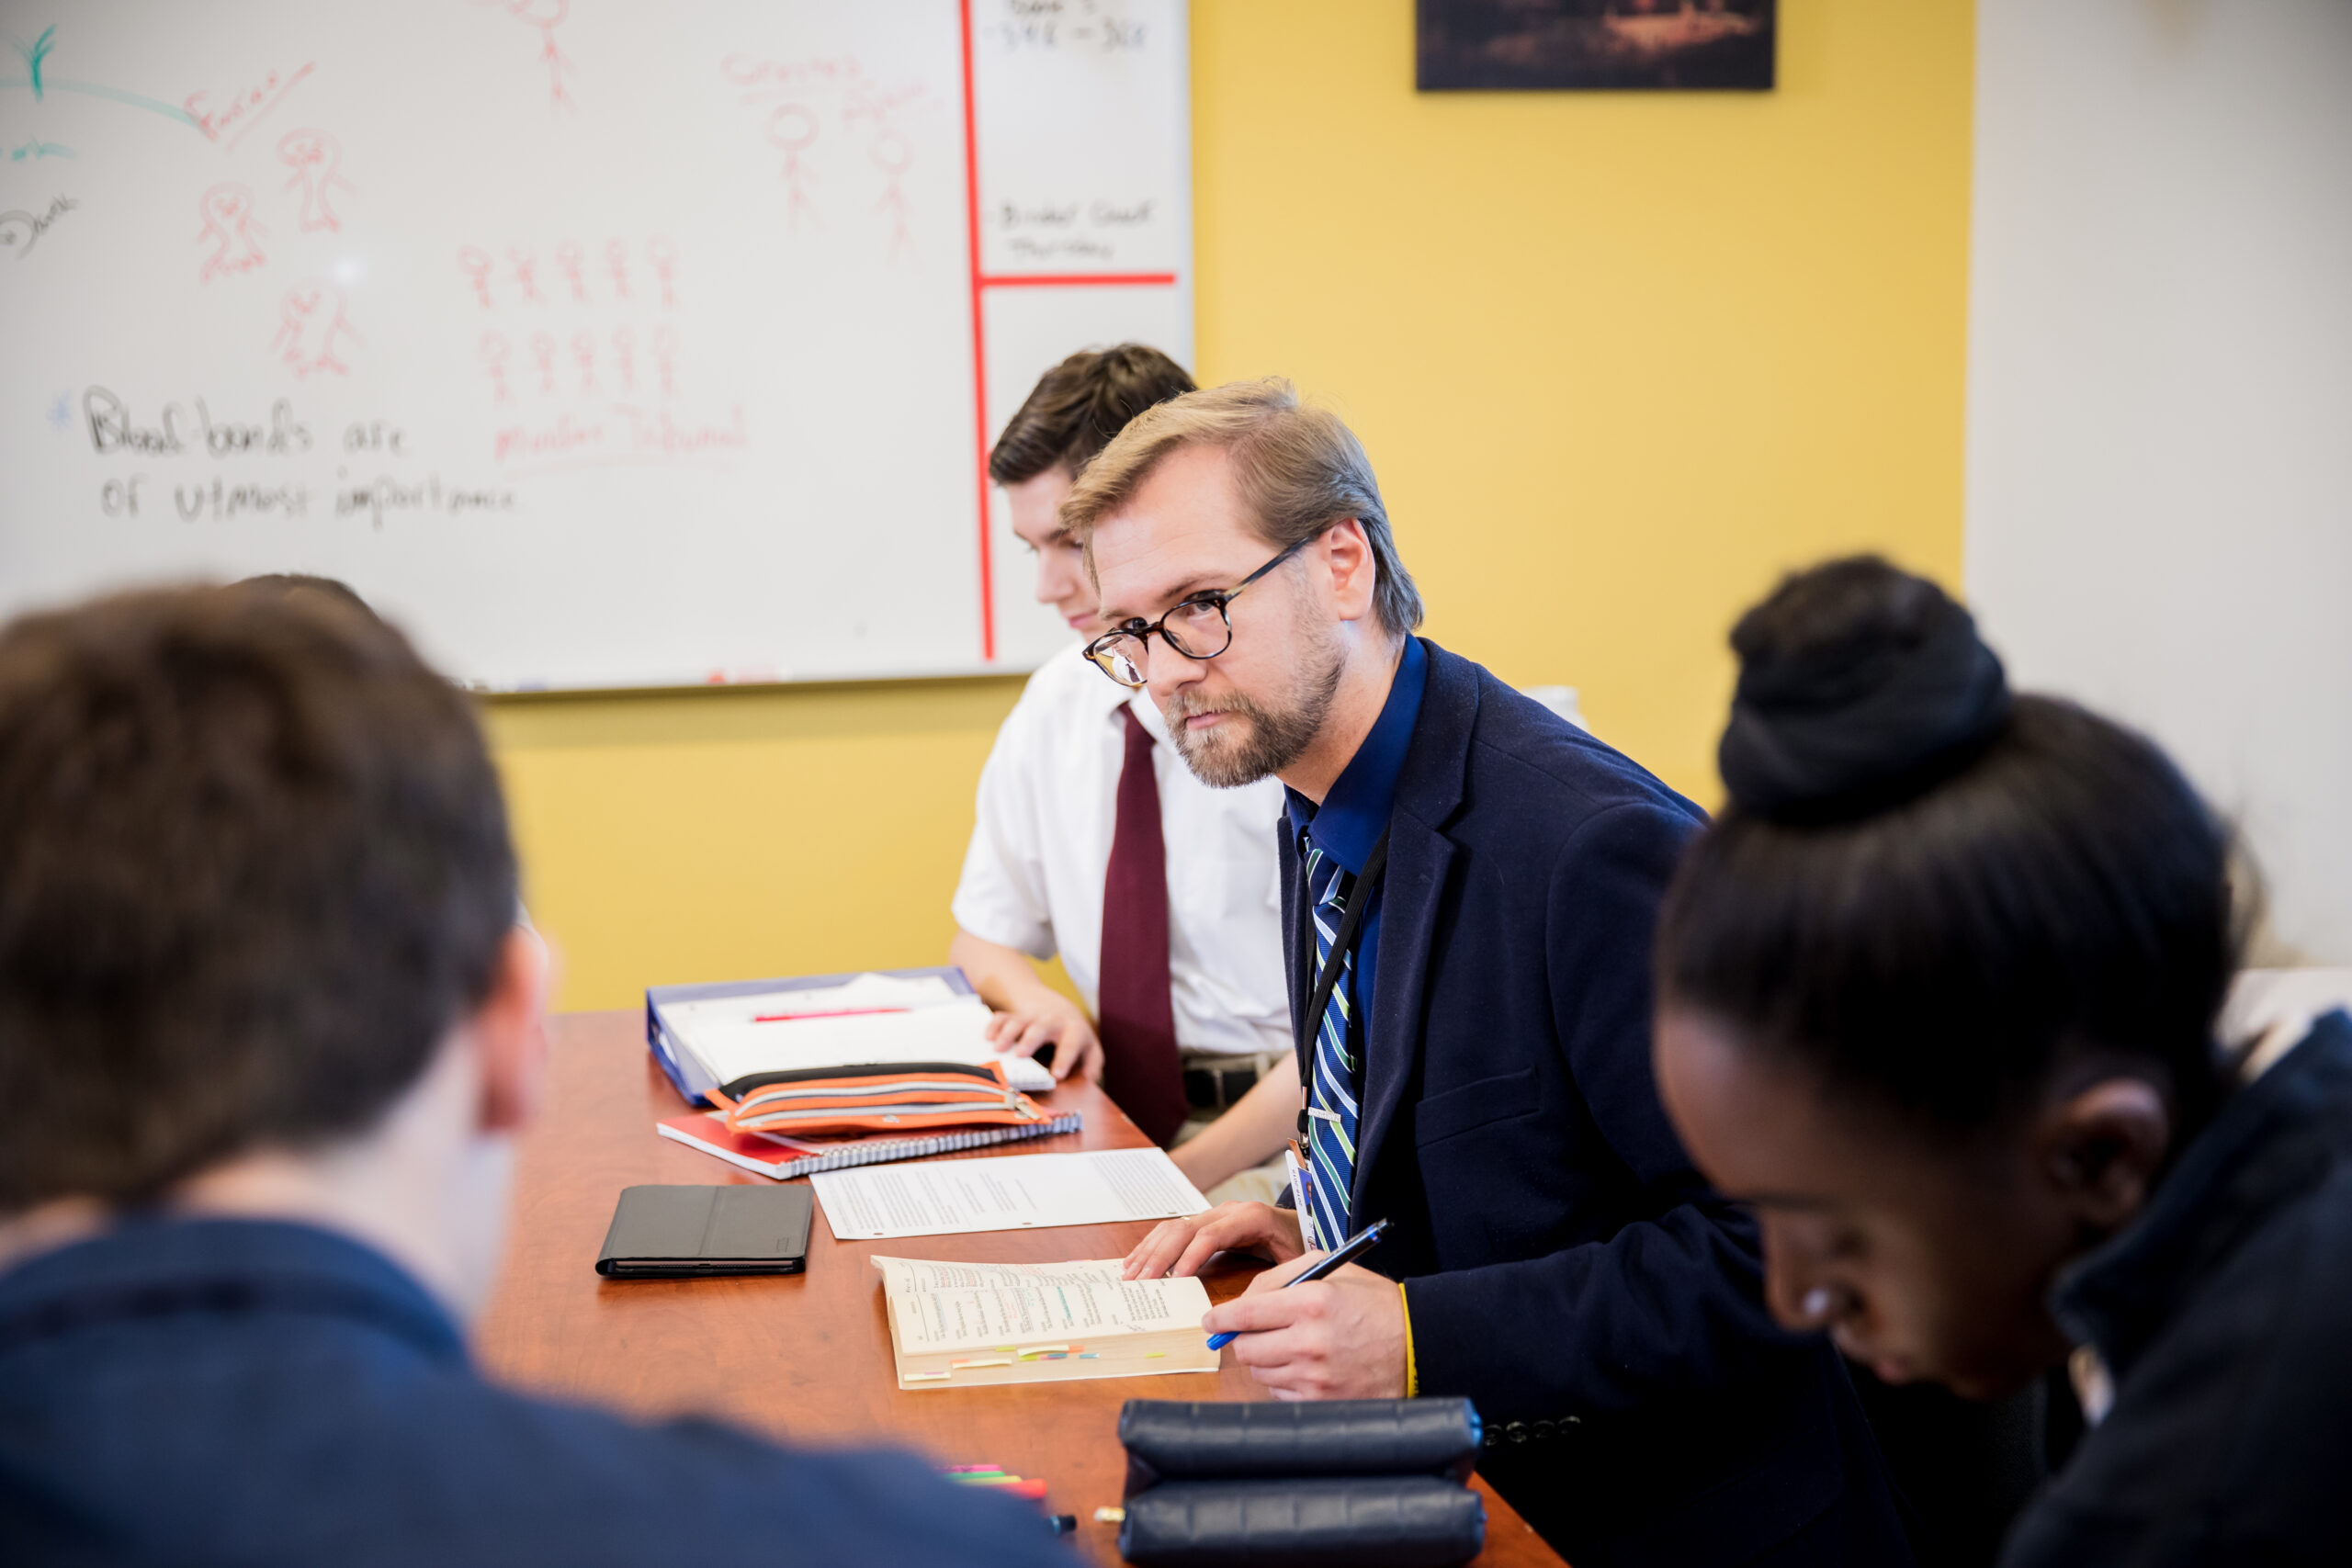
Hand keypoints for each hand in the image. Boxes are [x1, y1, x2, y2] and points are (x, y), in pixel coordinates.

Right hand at [983, 1000, 1101, 1082]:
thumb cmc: (1073, 1036)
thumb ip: (1092, 1065)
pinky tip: (988, 1037)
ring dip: (1008, 1033)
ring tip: (998, 1049)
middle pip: (1042, 1026)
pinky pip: (1003, 1016)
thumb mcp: (1089, 1048)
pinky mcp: (1016, 1014)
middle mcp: (1052, 1020)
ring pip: (1020, 1020)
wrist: (1057, 1007)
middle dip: (1031, 1040)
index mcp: (1073, 1030)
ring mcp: (1033, 1015)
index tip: (1056, 1075)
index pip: (1071, 1043)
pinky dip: (995, 1026)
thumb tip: (1089, 1081)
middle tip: (1020, 1055)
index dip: (1064, 1058)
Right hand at [1122, 1201, 1301, 1279]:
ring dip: (1150, 1251)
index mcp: (1250, 1217)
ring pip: (1174, 1227)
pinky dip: (1152, 1246)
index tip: (1175, 1280)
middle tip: (1141, 1282)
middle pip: (1185, 1229)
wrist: (1300, 1223)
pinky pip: (1173, 1229)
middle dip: (1160, 1256)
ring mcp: (1213, 1214)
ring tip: (1131, 1274)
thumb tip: (1259, 1304)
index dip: (1190, 1257)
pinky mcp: (1205, 1221)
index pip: (1211, 1235)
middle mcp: (1227, 1211)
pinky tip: (1137, 1262)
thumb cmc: (1298, 1244)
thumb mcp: (1297, 1259)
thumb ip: (1281, 1277)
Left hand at [1202, 1257, 1407, 1400]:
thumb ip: (1282, 1276)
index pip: (1243, 1314)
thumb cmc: (1373, 1303)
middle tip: (1255, 1332)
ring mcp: (1315, 1377)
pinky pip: (1280, 1393)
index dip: (1219, 1318)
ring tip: (1291, 1345)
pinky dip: (1284, 1380)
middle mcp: (1309, 1342)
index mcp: (1310, 1303)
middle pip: (1245, 1349)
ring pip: (1260, 1372)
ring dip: (1265, 1359)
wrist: (1418, 1343)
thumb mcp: (1332, 1270)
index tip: (1211, 1321)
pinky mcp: (1322, 1401)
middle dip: (1243, 1339)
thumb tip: (1241, 1300)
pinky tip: (1307, 1366)